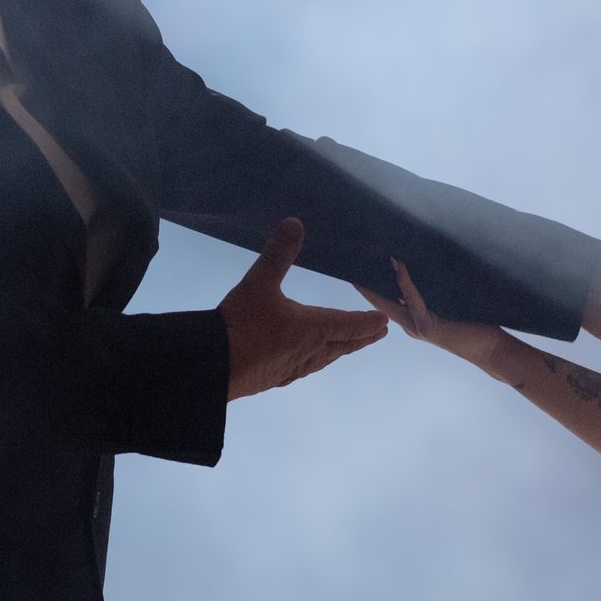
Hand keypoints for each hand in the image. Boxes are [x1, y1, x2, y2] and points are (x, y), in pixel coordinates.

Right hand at [220, 218, 388, 399]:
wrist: (216, 366)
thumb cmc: (243, 325)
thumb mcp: (259, 283)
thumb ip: (277, 254)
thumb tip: (294, 223)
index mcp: (312, 328)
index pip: (348, 324)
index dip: (367, 321)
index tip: (384, 322)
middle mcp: (309, 350)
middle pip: (343, 344)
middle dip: (362, 338)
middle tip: (379, 334)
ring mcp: (293, 367)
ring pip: (325, 359)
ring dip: (340, 351)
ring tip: (347, 347)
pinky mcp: (276, 378)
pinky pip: (305, 369)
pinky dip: (315, 362)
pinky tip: (306, 363)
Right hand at [358, 258, 502, 365]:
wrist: (490, 349)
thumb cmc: (474, 325)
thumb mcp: (450, 306)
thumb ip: (434, 295)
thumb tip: (421, 268)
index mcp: (414, 320)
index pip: (388, 301)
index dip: (372, 287)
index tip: (359, 268)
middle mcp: (412, 325)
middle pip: (381, 303)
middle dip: (365, 285)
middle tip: (350, 264)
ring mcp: (418, 327)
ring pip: (391, 302)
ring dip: (377, 283)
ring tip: (365, 262)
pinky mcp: (429, 326)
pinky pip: (413, 301)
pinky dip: (405, 283)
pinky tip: (399, 266)